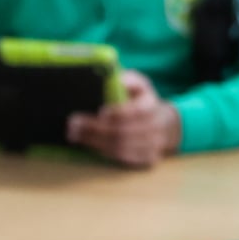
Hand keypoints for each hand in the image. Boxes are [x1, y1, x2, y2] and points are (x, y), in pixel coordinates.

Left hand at [67, 70, 181, 166]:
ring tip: (75, 135)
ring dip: (95, 143)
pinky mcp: (147, 159)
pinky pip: (123, 159)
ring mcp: (152, 145)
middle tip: (74, 125)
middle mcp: (154, 127)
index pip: (136, 111)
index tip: (100, 111)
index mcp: (151, 106)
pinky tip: (89, 145)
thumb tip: (117, 80)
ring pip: (121, 147)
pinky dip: (104, 153)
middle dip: (95, 129)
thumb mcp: (139, 85)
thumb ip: (129, 80)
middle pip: (122, 132)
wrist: (164, 125)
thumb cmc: (143, 102)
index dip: (119, 112)